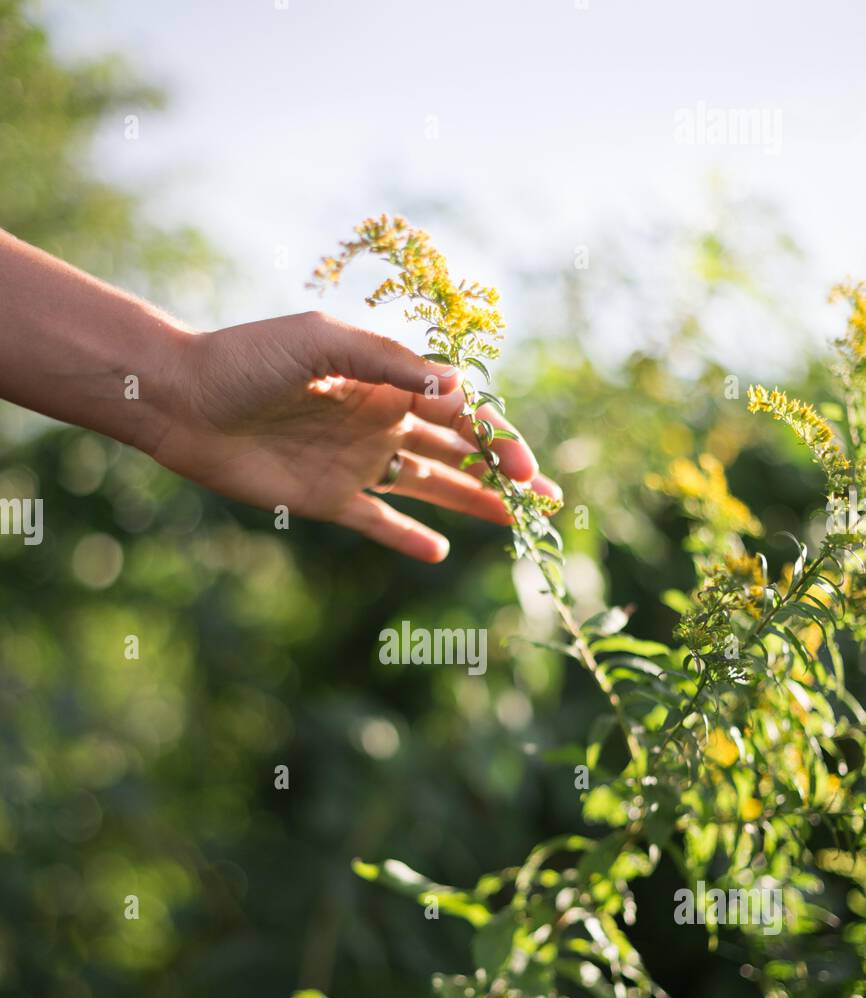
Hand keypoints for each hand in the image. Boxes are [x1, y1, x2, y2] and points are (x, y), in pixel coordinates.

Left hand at [154, 309, 559, 562]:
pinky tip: (439, 551)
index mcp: (386, 380)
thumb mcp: (322, 343)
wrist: (183, 400)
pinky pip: (378, 522)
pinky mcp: (327, 499)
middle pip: (457, 450)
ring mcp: (356, 462)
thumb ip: (389, 365)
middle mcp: (380, 421)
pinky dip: (407, 537)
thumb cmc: (248, 358)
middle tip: (547, 501)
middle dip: (503, 472)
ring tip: (515, 524)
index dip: (498, 439)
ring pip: (430, 485)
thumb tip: (457, 390)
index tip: (524, 470)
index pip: (459, 411)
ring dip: (472, 502)